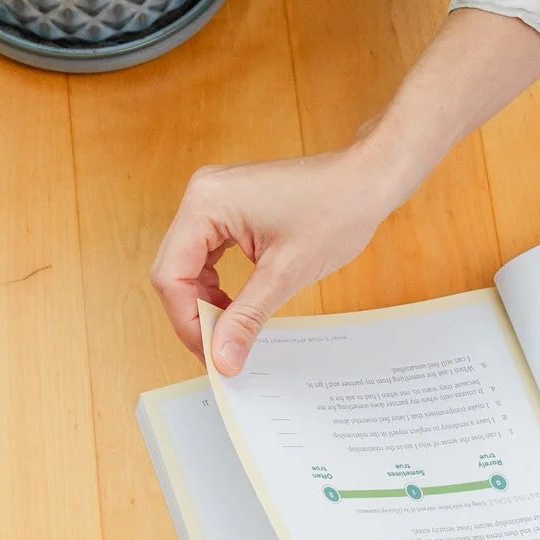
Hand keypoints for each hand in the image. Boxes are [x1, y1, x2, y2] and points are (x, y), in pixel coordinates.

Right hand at [149, 6, 539, 374]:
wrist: (369, 179)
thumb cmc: (336, 211)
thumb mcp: (285, 274)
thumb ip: (246, 318)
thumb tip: (222, 360)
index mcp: (205, 203)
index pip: (171, 275)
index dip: (186, 320)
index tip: (208, 353)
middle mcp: (201, 195)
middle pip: (174, 270)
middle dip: (194, 313)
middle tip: (217, 350)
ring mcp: (213, 199)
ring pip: (189, 265)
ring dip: (205, 301)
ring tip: (228, 332)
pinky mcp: (228, 207)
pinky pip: (208, 253)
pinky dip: (218, 283)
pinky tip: (236, 307)